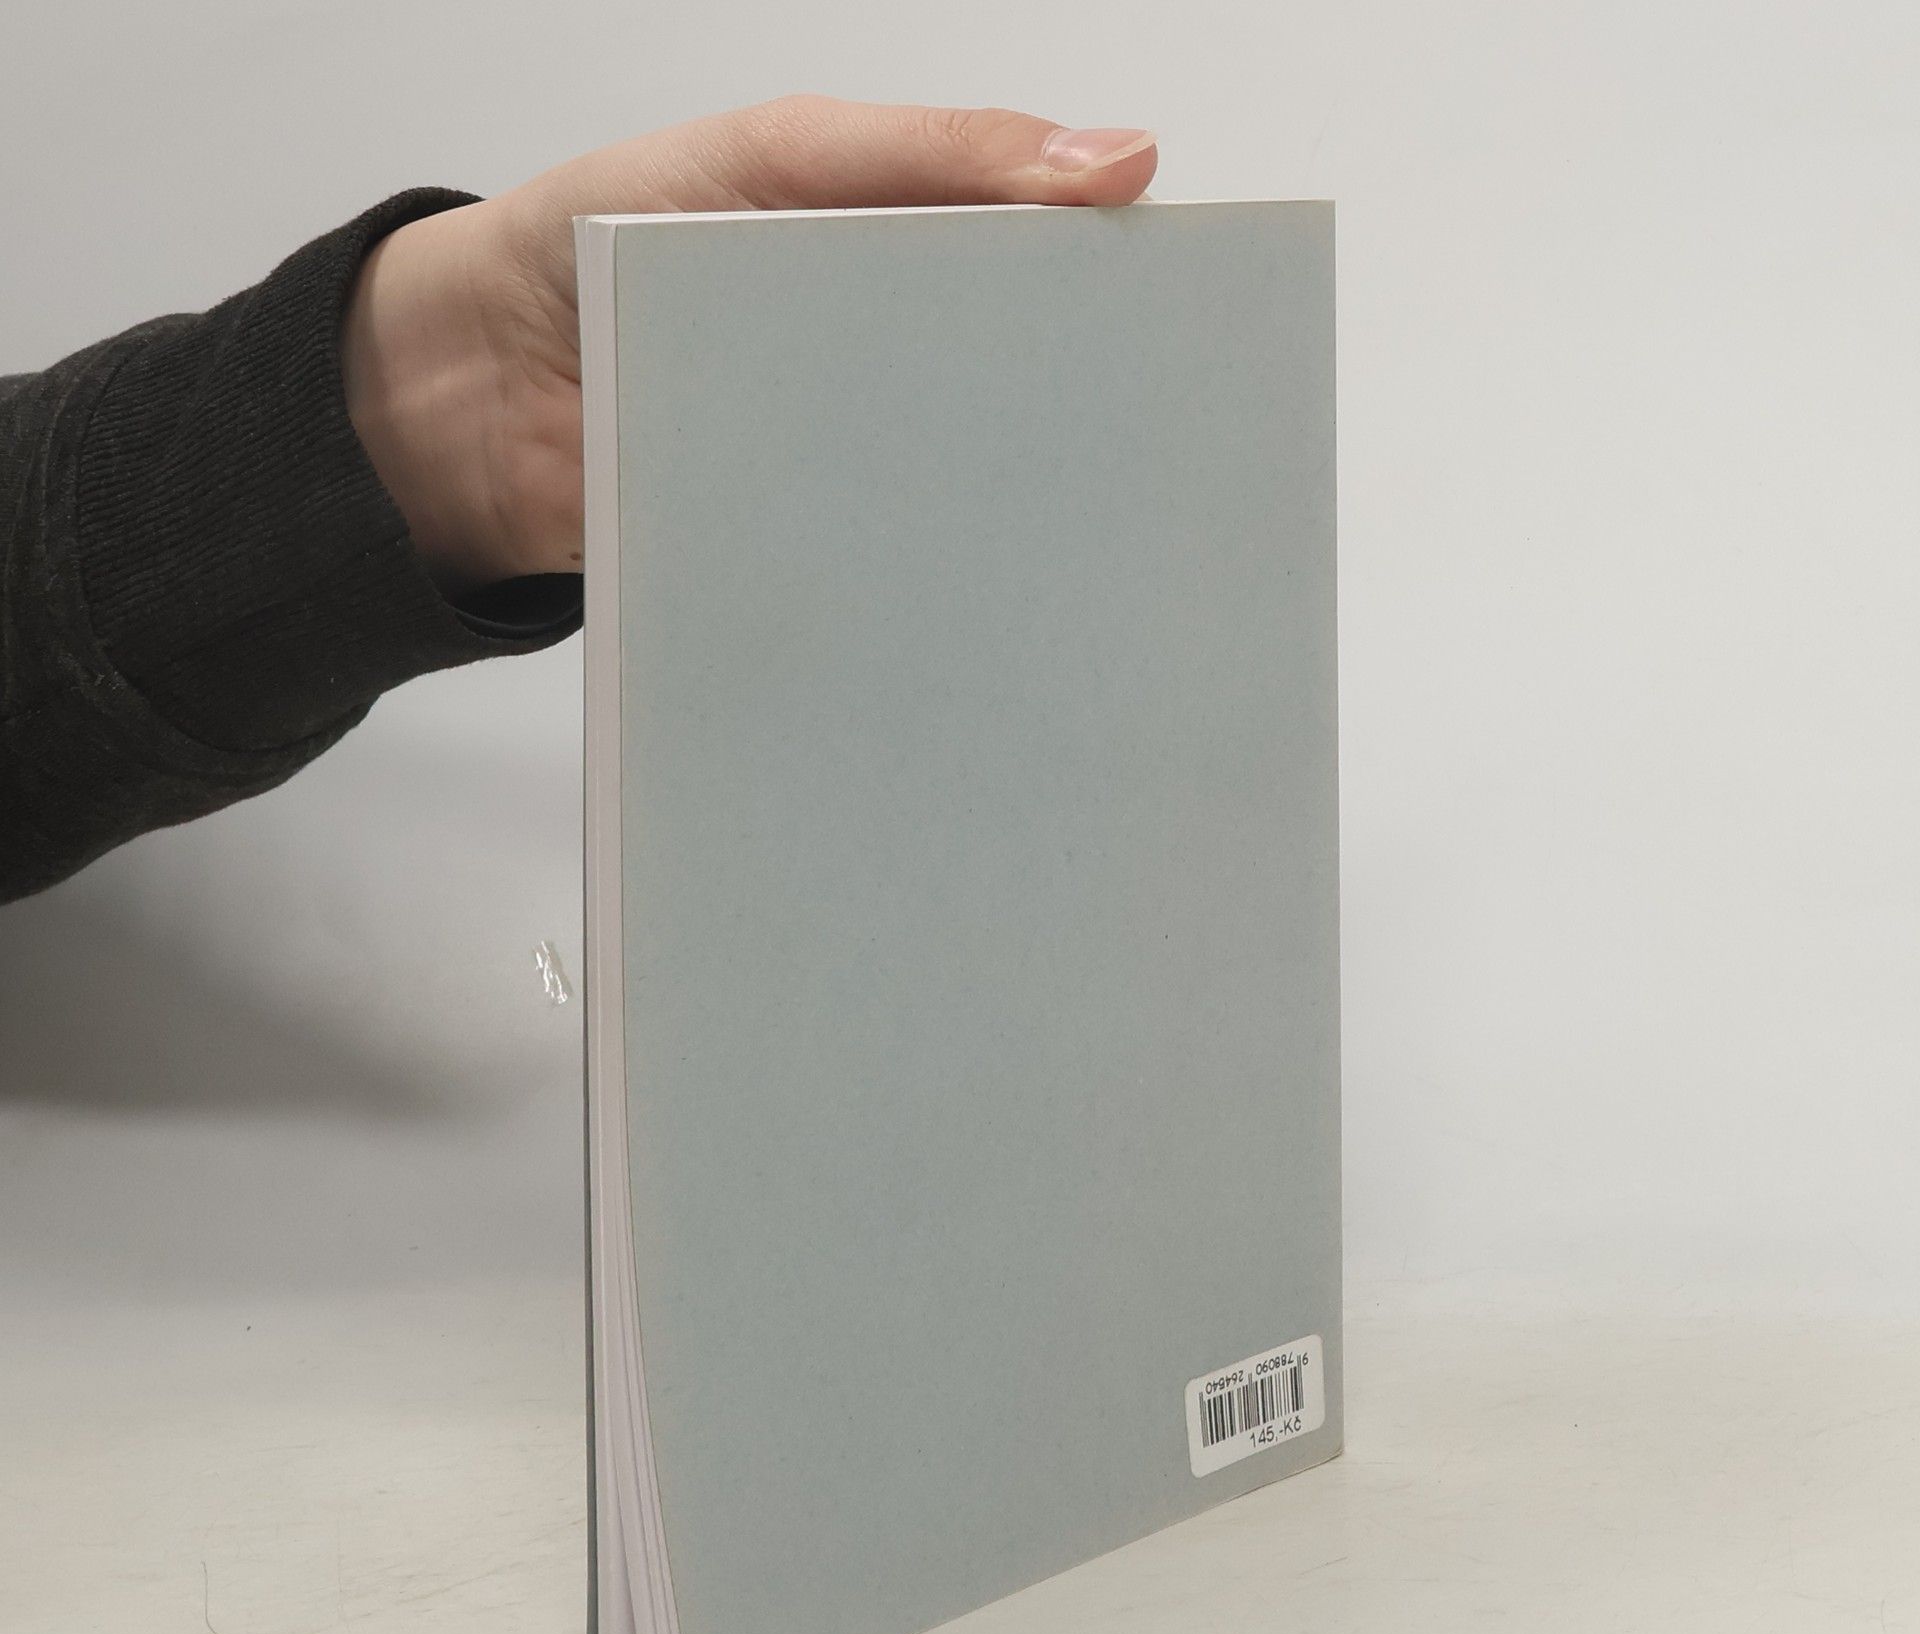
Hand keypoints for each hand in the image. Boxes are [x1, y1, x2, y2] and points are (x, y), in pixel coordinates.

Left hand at [341, 96, 1157, 592]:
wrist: (468, 385)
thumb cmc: (603, 238)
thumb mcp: (776, 156)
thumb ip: (927, 155)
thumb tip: (1114, 159)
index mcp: (897, 261)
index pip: (1044, 278)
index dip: (1120, 296)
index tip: (1192, 323)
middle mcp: (886, 372)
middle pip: (1016, 401)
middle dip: (1081, 425)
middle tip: (1153, 449)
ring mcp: (845, 468)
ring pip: (958, 496)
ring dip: (1003, 513)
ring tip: (1075, 533)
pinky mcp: (802, 553)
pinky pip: (879, 571)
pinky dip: (914, 580)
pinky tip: (958, 589)